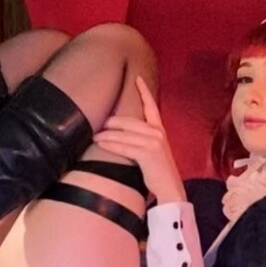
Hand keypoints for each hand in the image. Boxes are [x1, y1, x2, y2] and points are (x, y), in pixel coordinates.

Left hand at [92, 76, 185, 203]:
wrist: (169, 188)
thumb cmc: (158, 171)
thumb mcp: (153, 150)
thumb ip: (142, 138)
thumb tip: (122, 132)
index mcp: (160, 130)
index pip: (152, 106)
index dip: (144, 91)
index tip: (137, 78)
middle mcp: (158, 133)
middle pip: (130, 121)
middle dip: (113, 121)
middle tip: (100, 122)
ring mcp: (153, 142)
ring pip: (124, 134)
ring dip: (107, 135)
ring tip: (95, 136)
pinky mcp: (147, 153)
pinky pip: (124, 147)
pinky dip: (111, 146)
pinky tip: (101, 145)